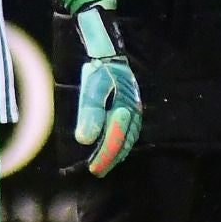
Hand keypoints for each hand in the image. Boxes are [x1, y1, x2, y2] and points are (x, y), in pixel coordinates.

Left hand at [73, 3, 142, 176]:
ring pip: (128, 136)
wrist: (109, 50)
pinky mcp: (132, 105)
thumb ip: (90, 112)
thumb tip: (85, 139)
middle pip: (124, 141)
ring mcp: (135, 107)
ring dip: (118, 152)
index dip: (105, 156)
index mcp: (124, 107)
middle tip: (98, 172)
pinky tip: (116, 147)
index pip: (114, 138)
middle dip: (111, 158)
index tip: (94, 169)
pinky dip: (123, 141)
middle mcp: (133, 110)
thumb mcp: (92, 86)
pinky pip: (130, 129)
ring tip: (106, 164)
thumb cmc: (99, 68)